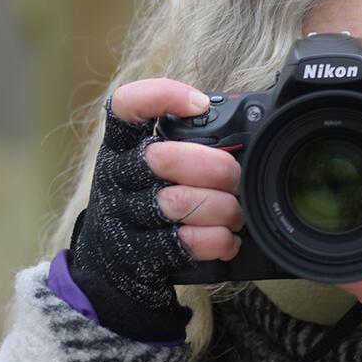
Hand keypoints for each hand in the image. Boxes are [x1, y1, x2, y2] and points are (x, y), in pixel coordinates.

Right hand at [68, 78, 243, 339]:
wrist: (114, 264)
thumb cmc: (147, 200)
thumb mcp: (153, 167)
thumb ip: (188, 146)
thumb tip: (248, 134)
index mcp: (121, 146)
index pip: (125, 107)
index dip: (161, 97)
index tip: (200, 104)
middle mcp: (116, 177)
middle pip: (162, 158)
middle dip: (213, 166)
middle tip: (235, 177)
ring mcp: (123, 216)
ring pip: (177, 203)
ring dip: (221, 207)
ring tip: (237, 213)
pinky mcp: (138, 253)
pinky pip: (183, 243)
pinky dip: (215, 241)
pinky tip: (228, 239)